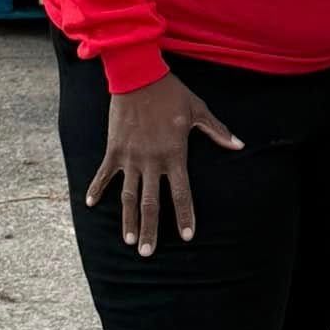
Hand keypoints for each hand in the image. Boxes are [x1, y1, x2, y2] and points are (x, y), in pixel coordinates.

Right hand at [86, 72, 242, 256]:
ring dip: (127, 219)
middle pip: (151, 203)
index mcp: (175, 155)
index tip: (187, 236)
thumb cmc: (171, 94)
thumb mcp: (198, 111)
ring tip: (129, 240)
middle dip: (151, 229)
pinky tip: (90, 204)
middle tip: (147, 253)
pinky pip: (104, 174)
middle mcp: (152, 161)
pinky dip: (96, 188)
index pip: (181, 193)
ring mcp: (131, 157)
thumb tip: (239, 145)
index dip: (185, 215)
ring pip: (127, 196)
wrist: (139, 76)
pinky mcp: (114, 149)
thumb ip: (217, 131)